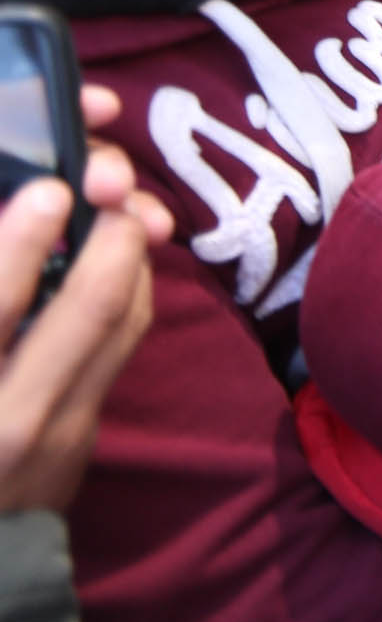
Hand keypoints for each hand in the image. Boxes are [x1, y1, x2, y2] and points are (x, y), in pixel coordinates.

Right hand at [0, 86, 170, 516]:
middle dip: (110, 234)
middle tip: (109, 181)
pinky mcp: (81, 440)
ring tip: (116, 209)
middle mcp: (8, 417)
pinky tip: (112, 262)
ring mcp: (56, 433)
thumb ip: (0, 308)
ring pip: (122, 323)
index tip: (47, 193)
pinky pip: (119, 350)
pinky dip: (124, 293)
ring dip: (129, 255)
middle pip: (88, 308)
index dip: (20, 246)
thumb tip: (31, 219)